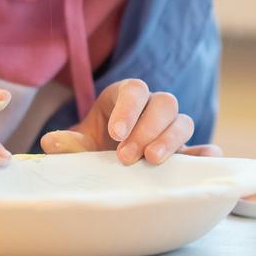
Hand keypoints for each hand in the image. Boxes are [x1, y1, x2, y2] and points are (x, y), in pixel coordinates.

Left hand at [39, 78, 221, 164]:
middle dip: (147, 128)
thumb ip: (68, 143)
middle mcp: (152, 107)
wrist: (108, 166)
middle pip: (164, 103)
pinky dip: (206, 154)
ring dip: (170, 140)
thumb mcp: (80, 144)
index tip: (115, 133)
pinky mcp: (186, 151)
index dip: (128, 109)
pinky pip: (203, 148)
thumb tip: (50, 142)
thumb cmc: (93, 147)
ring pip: (183, 121)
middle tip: (126, 156)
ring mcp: (171, 128)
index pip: (134, 89)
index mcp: (125, 96)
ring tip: (152, 161)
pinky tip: (203, 161)